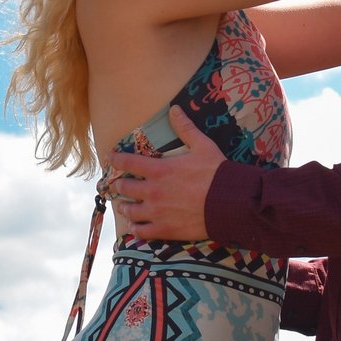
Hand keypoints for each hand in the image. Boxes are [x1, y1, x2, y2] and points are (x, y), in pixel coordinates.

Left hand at [102, 108, 223, 240]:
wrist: (230, 203)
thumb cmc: (216, 173)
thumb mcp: (202, 146)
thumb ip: (185, 128)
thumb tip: (174, 109)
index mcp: (159, 170)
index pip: (128, 163)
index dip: (116, 159)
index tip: (110, 158)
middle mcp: (153, 191)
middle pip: (124, 188)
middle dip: (119, 185)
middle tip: (119, 185)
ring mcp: (157, 212)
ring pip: (129, 211)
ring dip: (124, 208)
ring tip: (124, 207)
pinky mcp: (165, 229)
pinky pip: (142, 231)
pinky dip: (136, 228)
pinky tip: (136, 226)